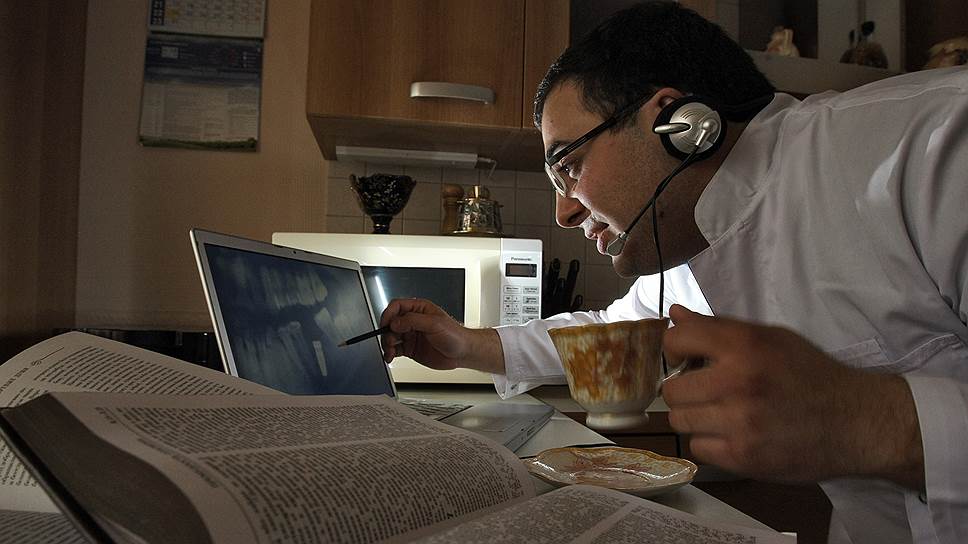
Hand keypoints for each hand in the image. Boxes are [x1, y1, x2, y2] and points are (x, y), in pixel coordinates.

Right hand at [379, 298, 503, 373]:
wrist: (463, 353)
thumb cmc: (455, 335)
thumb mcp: (435, 324)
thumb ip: (413, 321)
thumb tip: (395, 322)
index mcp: (419, 309)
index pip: (397, 306)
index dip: (389, 314)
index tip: (386, 324)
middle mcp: (413, 321)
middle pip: (391, 323)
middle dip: (386, 332)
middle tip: (389, 341)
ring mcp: (411, 335)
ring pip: (391, 337)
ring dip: (387, 344)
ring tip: (389, 352)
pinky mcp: (410, 348)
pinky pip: (395, 349)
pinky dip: (390, 353)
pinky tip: (390, 356)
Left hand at [661, 305, 922, 488]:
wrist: (855, 422)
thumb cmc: (809, 374)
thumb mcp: (770, 338)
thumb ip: (719, 327)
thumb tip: (675, 314)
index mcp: (744, 345)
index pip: (676, 339)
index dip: (676, 349)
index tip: (688, 359)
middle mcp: (738, 382)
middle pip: (672, 390)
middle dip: (685, 389)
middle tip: (706, 391)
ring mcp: (739, 423)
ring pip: (680, 421)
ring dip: (695, 417)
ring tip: (720, 413)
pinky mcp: (743, 457)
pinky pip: (698, 449)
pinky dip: (710, 443)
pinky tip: (732, 434)